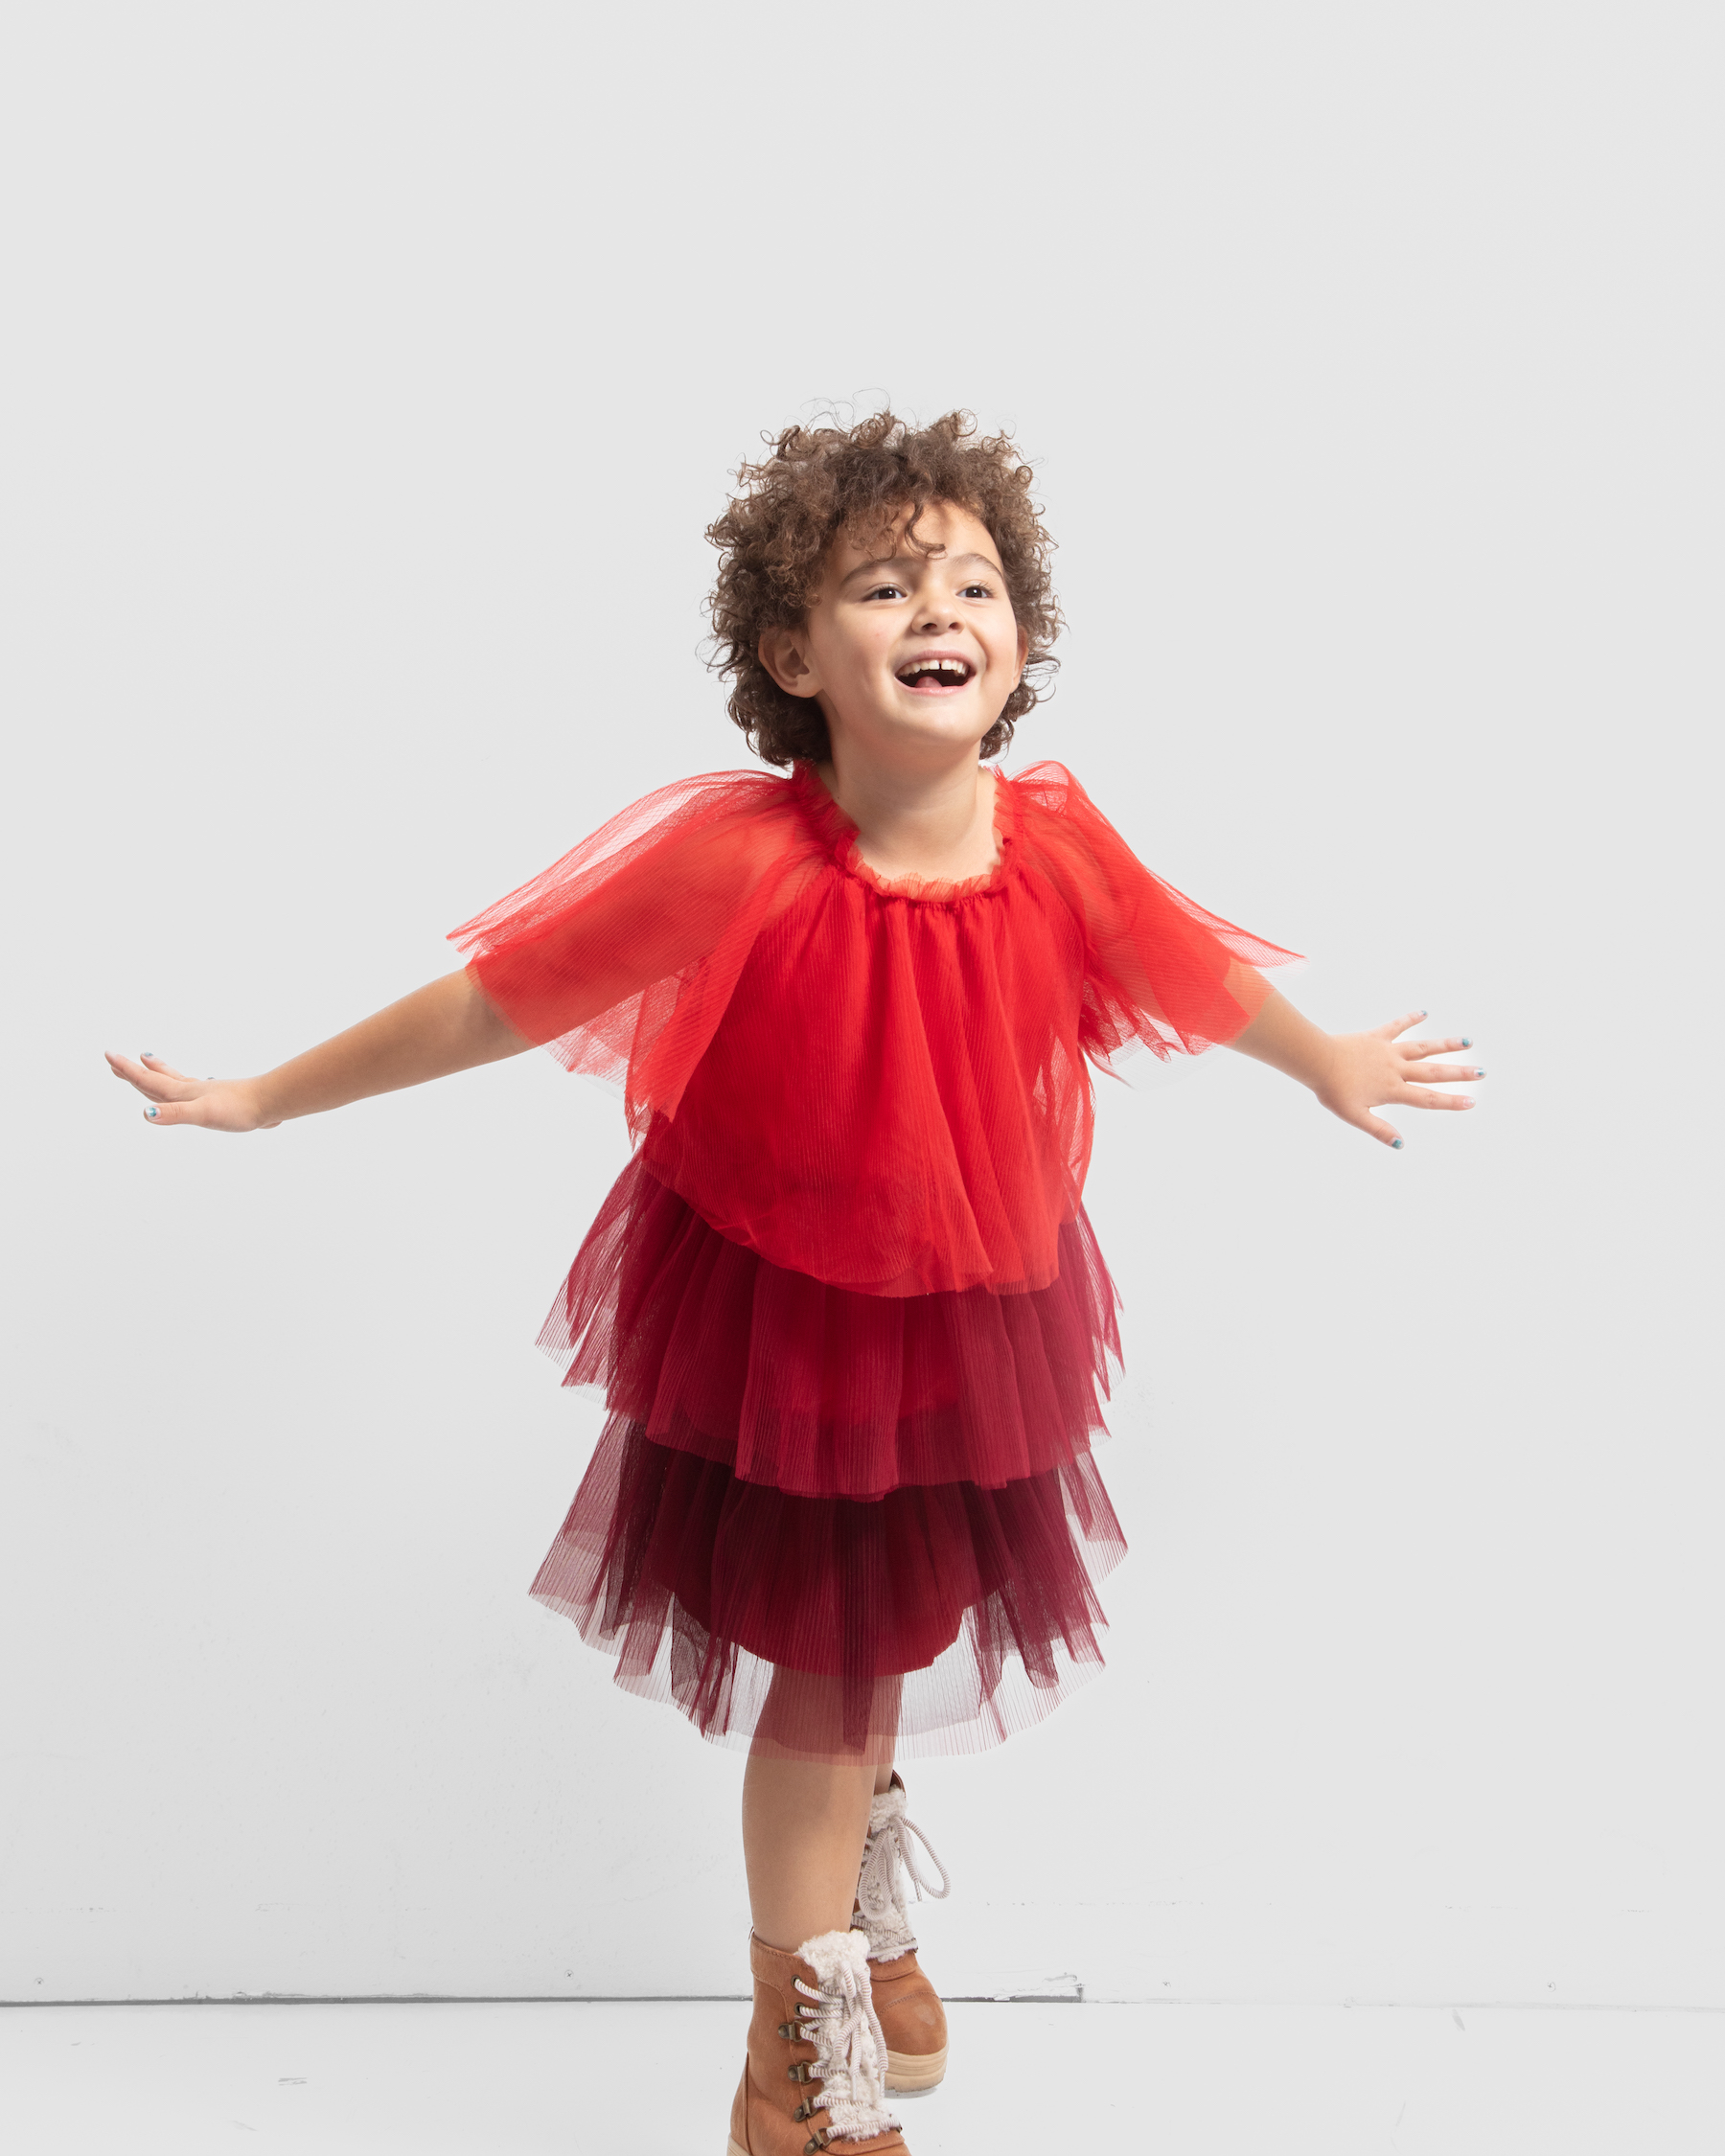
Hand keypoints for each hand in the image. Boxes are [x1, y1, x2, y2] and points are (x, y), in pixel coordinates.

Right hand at [104, 1051, 271, 1130]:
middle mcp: (192, 1089)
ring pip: (175, 1080)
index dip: (127, 1070)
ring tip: (147, 1058)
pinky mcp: (220, 1101)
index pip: (148, 1080)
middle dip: (134, 1070)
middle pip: (156, 1078)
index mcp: (183, 1093)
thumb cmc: (238, 1109)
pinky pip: (195, 1090)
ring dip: (158, 1070)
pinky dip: (186, 1085)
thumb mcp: (201, 1114)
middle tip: (115, 1058)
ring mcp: (206, 1093)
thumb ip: (173, 1114)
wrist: (272, 1102)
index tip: (108, 1054)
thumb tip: (145, 1113)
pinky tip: (195, 1086)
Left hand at [1315, 1011, 1482, 1148]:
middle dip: (1459, 1073)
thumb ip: (1379, 1130)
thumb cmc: (1333, 1090)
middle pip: (1434, 1072)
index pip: (1428, 1098)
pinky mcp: (1376, 1036)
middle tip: (1482, 1072)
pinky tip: (1424, 1012)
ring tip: (1467, 1041)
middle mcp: (1396, 1069)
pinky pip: (1397, 1026)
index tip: (1472, 1102)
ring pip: (1423, 1047)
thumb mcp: (1355, 1116)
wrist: (1317, 1061)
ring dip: (1445, 1045)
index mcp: (1393, 1090)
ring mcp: (1388, 1051)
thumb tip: (1401, 1144)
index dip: (1451, 1101)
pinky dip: (1410, 1019)